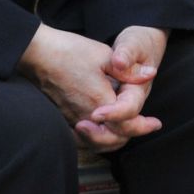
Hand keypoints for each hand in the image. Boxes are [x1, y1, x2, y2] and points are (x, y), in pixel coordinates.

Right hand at [17, 25, 160, 152]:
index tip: (156, 123)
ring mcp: (71, 118)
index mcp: (99, 101)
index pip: (126, 124)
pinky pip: (81, 138)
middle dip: (131, 133)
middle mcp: (85, 115)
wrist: (37, 53)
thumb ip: (128, 71)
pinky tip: (103, 129)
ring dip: (114, 139)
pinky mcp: (62, 117)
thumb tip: (150, 74)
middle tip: (146, 125)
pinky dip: (96, 139)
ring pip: (96, 142)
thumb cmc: (70, 51)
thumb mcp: (104, 56)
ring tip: (127, 129)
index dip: (143, 126)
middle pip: (113, 139)